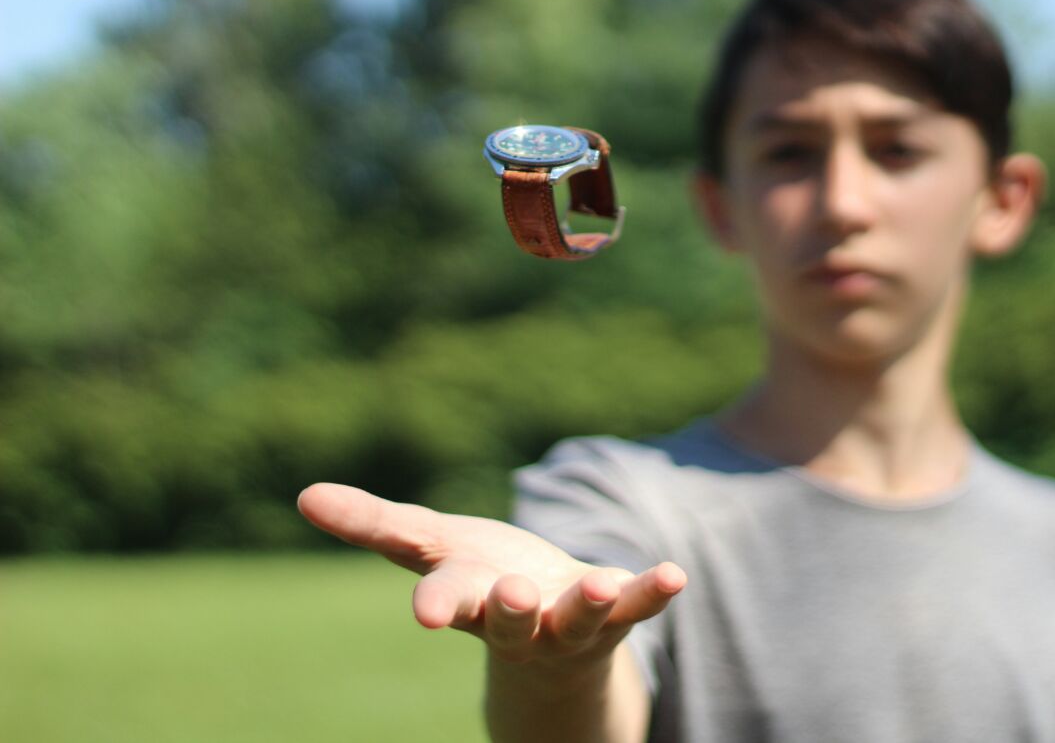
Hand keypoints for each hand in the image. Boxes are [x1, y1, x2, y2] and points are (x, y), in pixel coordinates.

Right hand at [297, 483, 685, 665]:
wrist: (547, 638)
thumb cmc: (480, 579)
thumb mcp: (429, 546)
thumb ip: (373, 524)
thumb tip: (302, 495)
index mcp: (467, 595)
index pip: (447, 596)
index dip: (438, 602)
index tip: (426, 612)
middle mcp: (516, 618)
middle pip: (509, 617)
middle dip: (509, 608)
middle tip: (513, 596)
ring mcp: (567, 622)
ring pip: (576, 619)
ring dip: (588, 603)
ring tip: (604, 584)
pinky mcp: (614, 615)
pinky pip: (637, 607)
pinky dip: (654, 592)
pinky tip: (675, 575)